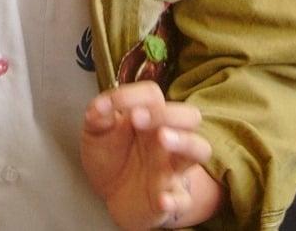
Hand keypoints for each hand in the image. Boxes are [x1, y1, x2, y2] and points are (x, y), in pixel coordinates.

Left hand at [81, 82, 219, 229]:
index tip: (107, 107)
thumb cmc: (109, 155)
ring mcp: (172, 168)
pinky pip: (184, 199)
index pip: (153, 95)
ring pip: (200, 150)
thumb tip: (100, 106)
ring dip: (185, 141)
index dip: (132, 96)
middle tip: (138, 119)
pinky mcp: (170, 198)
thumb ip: (98, 115)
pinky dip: (176, 200)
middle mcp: (166, 138)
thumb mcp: (96, 130)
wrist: (109, 194)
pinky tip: (163, 199)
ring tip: (164, 138)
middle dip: (168, 113)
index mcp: (150, 117)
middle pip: (190, 116)